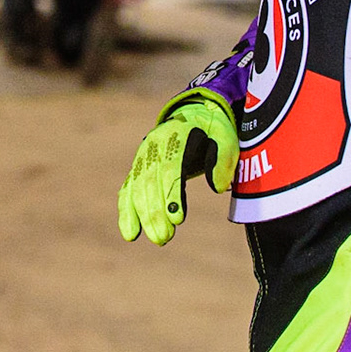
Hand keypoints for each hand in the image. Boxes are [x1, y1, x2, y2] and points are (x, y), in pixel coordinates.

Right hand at [117, 93, 237, 245]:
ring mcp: (142, 158)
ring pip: (136, 189)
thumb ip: (223, 156)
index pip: (169, 168)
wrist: (191, 112)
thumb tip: (217, 186)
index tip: (177, 218)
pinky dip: (126, 211)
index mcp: (174, 136)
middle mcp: (153, 147)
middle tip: (164, 238)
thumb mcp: (224, 132)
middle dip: (155, 212)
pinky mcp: (138, 169)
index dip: (171, 193)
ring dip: (142, 216)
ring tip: (157, 239)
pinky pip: (128, 190)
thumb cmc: (211, 126)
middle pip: (149, 182)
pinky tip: (130, 233)